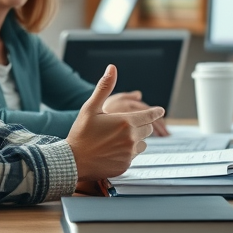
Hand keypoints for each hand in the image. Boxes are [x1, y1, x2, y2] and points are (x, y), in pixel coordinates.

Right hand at [67, 65, 165, 181]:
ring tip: (115, 139)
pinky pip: (133, 156)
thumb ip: (104, 87)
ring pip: (142, 143)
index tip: (160, 110)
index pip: (150, 115)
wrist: (72, 161)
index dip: (155, 112)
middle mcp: (131, 138)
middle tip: (123, 126)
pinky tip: (112, 151)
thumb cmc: (80, 133)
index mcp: (125, 121)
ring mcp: (129, 153)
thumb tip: (112, 68)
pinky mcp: (126, 165)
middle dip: (140, 126)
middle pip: (147, 129)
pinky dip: (127, 153)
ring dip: (135, 140)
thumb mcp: (90, 107)